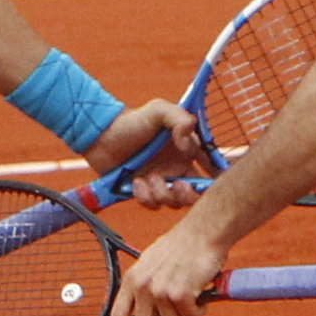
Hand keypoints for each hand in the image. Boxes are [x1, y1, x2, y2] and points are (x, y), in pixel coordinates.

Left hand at [86, 100, 207, 206]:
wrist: (100, 135)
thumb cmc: (130, 121)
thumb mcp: (158, 110)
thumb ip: (179, 119)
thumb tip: (187, 144)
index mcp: (186, 151)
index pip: (210, 169)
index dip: (216, 179)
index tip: (212, 182)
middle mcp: (175, 168)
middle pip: (195, 193)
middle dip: (189, 194)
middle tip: (178, 185)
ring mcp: (159, 182)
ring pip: (173, 202)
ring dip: (163, 193)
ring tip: (149, 178)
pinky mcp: (143, 193)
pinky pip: (152, 204)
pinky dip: (145, 196)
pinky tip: (136, 182)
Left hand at [109, 217, 228, 315]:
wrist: (203, 232)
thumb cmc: (182, 247)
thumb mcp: (151, 264)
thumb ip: (143, 288)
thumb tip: (140, 315)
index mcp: (132, 279)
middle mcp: (142, 286)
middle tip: (177, 314)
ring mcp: (160, 291)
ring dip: (186, 315)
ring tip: (192, 294)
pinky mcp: (180, 294)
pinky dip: (199, 310)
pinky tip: (201, 293)